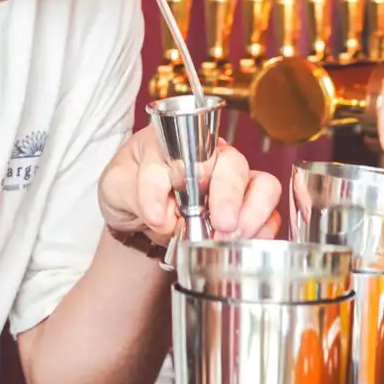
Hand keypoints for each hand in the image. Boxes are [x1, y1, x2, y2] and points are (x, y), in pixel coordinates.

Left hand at [99, 126, 282, 244]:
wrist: (137, 220)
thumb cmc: (128, 190)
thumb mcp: (114, 187)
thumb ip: (134, 192)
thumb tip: (163, 213)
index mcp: (174, 141)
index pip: (180, 151)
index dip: (171, 183)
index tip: (156, 216)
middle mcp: (210, 156)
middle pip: (232, 163)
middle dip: (227, 194)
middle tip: (219, 222)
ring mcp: (232, 181)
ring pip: (261, 184)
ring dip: (251, 212)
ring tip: (230, 235)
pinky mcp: (247, 207)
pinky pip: (270, 214)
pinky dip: (263, 229)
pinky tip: (245, 242)